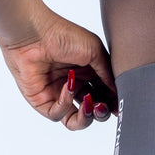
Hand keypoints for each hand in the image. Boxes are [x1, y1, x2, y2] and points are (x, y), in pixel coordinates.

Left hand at [0, 12, 115, 130]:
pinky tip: (67, 86)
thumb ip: (108, 74)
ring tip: (91, 104)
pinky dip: (66, 103)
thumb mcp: (95, 51)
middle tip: (104, 106)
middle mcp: (75, 85)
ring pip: (76, 120)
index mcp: (89, 73)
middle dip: (102, 111)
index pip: (106, 94)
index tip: (121, 104)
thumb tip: (118, 92)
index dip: (113, 101)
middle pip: (94, 110)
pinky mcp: (42, 102)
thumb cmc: (63, 35)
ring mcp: (58, 95)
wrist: (33, 34)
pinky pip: (58, 114)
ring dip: (87, 116)